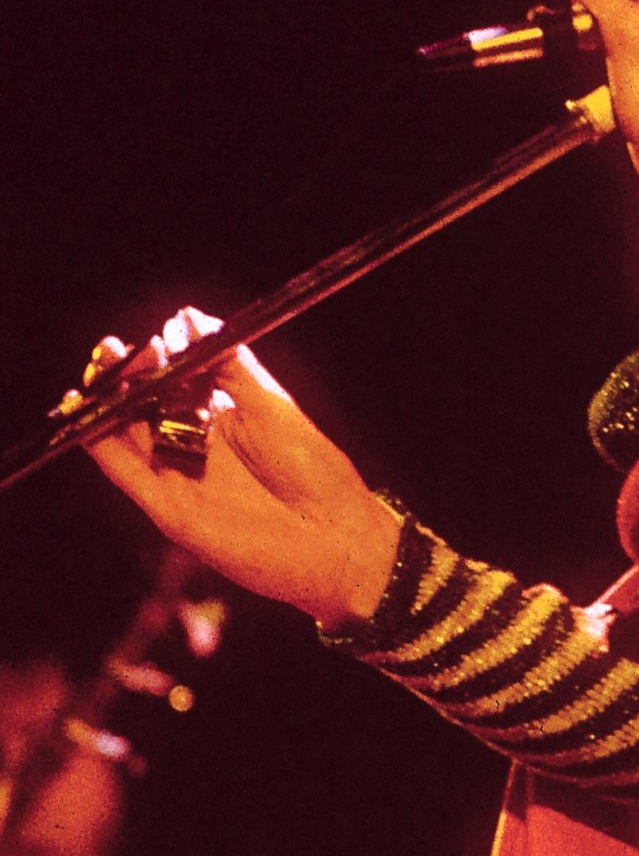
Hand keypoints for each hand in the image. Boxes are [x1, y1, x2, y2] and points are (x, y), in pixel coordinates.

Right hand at [78, 309, 400, 626]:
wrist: (334, 537)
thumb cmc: (313, 472)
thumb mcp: (270, 405)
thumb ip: (230, 365)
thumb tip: (188, 318)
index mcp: (218, 418)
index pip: (170, 381)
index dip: (155, 358)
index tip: (155, 337)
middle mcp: (191, 446)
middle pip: (139, 405)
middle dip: (121, 375)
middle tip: (111, 350)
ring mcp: (176, 476)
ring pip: (123, 434)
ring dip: (104, 402)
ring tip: (97, 370)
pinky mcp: (167, 508)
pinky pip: (123, 472)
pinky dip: (99, 444)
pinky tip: (86, 415)